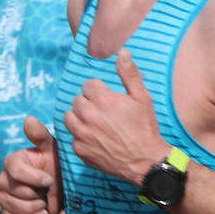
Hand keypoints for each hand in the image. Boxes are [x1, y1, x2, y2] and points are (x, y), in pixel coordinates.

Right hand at [0, 116, 59, 213]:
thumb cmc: (57, 170)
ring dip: (38, 207)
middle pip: (16, 190)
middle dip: (38, 193)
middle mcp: (3, 179)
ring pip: (17, 207)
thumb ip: (40, 136)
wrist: (64, 195)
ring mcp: (4, 199)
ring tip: (46, 202)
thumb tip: (29, 119)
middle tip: (48, 191)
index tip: (49, 181)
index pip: (14, 169)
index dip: (34, 177)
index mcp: (12, 162)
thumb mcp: (53, 151)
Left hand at [67, 49, 167, 184]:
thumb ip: (129, 74)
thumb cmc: (145, 128)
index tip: (108, 99)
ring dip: (79, 118)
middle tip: (103, 112)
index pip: (88, 85)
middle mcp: (88, 115)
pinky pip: (73, 137)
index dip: (99, 90)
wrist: (145, 161)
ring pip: (69, 117)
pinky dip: (81, 137)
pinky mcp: (80, 150)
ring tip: (95, 123)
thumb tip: (122, 52)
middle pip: (77, 100)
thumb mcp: (142, 98)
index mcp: (102, 99)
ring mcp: (82, 134)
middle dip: (88, 103)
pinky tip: (95, 139)